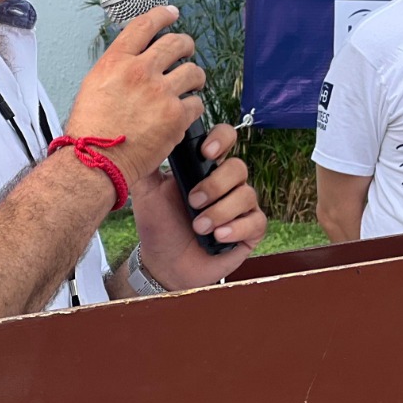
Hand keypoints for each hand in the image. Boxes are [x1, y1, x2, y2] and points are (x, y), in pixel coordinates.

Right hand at [63, 6, 205, 191]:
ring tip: (192, 85)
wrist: (94, 162)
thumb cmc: (90, 132)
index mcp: (115, 62)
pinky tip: (185, 113)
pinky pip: (197, 103)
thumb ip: (117, 70)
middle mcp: (138, 71)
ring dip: (195, 78)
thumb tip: (135, 61)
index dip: (162, 15)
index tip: (171, 13)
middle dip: (186, 46)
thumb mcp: (94, 87)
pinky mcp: (175, 114)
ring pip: (193, 71)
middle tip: (188, 52)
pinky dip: (193, 108)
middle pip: (176, 43)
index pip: (143, 25)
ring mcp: (159, 92)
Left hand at [130, 123, 266, 288]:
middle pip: (239, 167)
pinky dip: (236, 228)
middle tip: (193, 202)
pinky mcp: (251, 229)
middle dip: (215, 185)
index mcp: (206, 168)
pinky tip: (218, 237)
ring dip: (220, 212)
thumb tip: (147, 137)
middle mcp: (228, 184)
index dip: (221, 139)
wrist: (164, 265)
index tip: (206, 152)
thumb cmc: (159, 226)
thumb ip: (148, 164)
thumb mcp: (147, 192)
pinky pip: (256, 221)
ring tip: (200, 227)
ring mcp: (241, 206)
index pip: (225, 138)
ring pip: (247, 195)